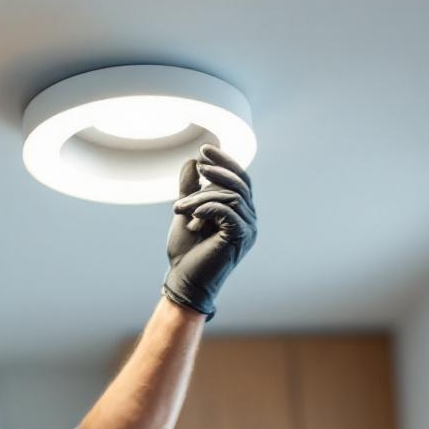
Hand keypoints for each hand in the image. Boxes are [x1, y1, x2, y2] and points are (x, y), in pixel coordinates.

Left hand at [162, 143, 257, 317]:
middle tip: (199, 166)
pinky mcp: (241, 238)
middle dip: (217, 172)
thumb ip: (191, 188)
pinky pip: (228, 211)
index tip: (204, 149)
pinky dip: (207, 208)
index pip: (240, 179)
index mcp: (240, 212)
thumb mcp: (186, 212)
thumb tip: (192, 161)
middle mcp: (249, 219)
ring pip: (231, 196)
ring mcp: (248, 229)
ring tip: (178, 209)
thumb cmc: (186, 250)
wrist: (183, 279)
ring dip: (202, 198)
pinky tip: (191, 217)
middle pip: (240, 183)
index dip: (225, 161)